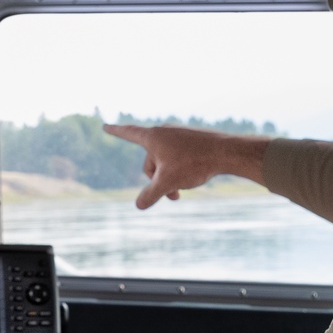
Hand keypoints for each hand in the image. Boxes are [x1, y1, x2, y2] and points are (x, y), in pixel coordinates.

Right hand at [103, 124, 269, 209]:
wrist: (227, 152)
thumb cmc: (194, 164)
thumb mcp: (167, 183)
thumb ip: (150, 195)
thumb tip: (139, 205)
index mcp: (153, 137)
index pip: (128, 133)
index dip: (116, 132)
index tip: (105, 126)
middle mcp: (165, 131)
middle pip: (150, 161)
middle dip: (157, 180)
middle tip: (173, 196)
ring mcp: (180, 135)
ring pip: (166, 162)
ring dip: (170, 178)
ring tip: (183, 190)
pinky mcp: (193, 140)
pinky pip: (179, 158)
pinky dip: (181, 171)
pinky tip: (195, 176)